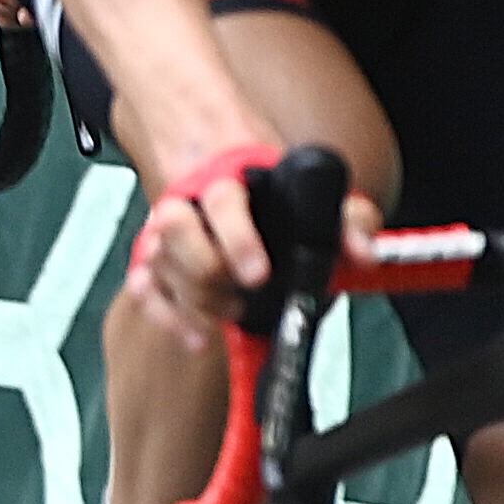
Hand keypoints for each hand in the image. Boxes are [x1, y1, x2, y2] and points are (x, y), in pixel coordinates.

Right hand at [118, 139, 376, 356]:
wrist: (228, 167)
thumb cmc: (273, 190)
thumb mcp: (319, 195)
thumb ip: (347, 220)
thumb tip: (362, 255)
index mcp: (229, 180)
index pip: (222, 202)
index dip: (237, 239)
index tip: (259, 275)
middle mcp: (188, 201)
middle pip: (174, 230)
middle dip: (207, 275)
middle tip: (242, 298)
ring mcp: (165, 231)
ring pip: (157, 262)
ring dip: (192, 299)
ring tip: (229, 313)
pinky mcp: (153, 258)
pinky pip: (141, 287)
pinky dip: (165, 316)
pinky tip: (198, 336)